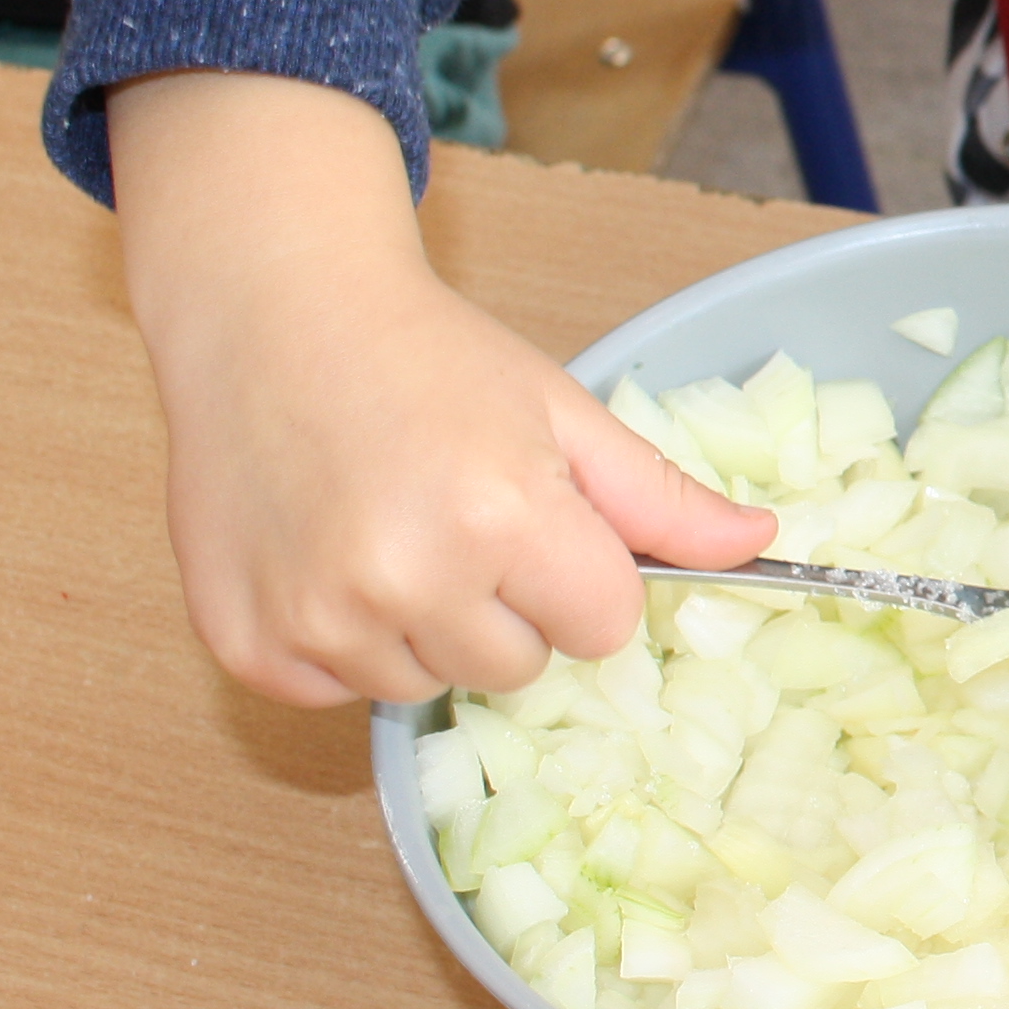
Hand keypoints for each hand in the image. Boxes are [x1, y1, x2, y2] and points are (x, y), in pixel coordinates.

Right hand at [112, 73, 771, 705]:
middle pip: (518, 668)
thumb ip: (662, 497)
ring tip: (390, 529)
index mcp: (503, 517)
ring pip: (426, 686)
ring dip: (424, 629)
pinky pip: (335, 694)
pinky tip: (331, 557)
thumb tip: (759, 546)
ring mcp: (320, 620)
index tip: (544, 526)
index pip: (603, 628)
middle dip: (507, 607)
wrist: (273, 315)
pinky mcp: (248, 645)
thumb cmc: (426, 357)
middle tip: (458, 518)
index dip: (585, 580)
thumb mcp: (561, 411)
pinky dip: (342, 643)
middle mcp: (407, 579)